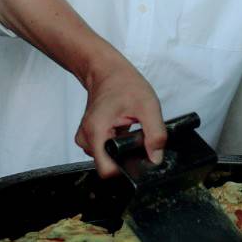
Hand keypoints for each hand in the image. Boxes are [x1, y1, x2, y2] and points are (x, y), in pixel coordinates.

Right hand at [76, 62, 165, 177]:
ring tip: (128, 128)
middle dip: (126, 157)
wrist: (106, 71)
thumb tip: (156, 158)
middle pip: (109, 166)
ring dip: (121, 149)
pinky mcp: (89, 137)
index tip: (138, 160)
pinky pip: (105, 151)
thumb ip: (155, 134)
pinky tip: (122, 129)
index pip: (107, 171)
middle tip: (135, 135)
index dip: (126, 171)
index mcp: (97, 132)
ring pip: (107, 159)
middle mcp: (86, 138)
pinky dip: (116, 144)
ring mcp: (86, 138)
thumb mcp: (148, 106)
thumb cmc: (123, 83)